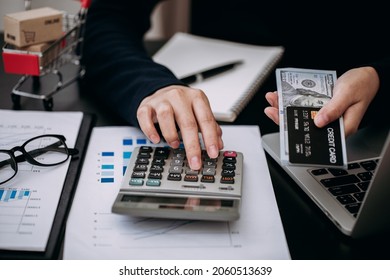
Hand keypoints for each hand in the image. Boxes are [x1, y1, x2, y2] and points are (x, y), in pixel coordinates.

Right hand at [137, 85, 223, 169]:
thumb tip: (218, 144)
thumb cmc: (182, 104)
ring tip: (174, 145)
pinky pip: (145, 117)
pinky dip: (150, 130)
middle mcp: (179, 97)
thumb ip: (210, 127)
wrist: (162, 90)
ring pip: (166, 116)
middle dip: (192, 146)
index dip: (210, 138)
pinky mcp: (146, 105)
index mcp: (196, 98)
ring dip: (171, 134)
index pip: (206, 119)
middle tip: (195, 162)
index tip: (212, 153)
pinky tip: (156, 139)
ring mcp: (162, 100)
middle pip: (187, 122)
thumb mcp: (199, 111)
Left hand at [264, 67, 379, 136]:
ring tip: (273, 100)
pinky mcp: (319, 107)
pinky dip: (291, 100)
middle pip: (303, 126)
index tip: (283, 125)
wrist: (367, 76)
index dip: (297, 133)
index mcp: (341, 128)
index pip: (315, 136)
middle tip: (271, 109)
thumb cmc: (362, 85)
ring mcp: (323, 115)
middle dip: (285, 118)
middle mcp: (330, 124)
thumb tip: (318, 121)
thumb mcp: (348, 94)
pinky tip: (282, 95)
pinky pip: (302, 106)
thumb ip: (334, 108)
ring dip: (284, 108)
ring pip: (300, 115)